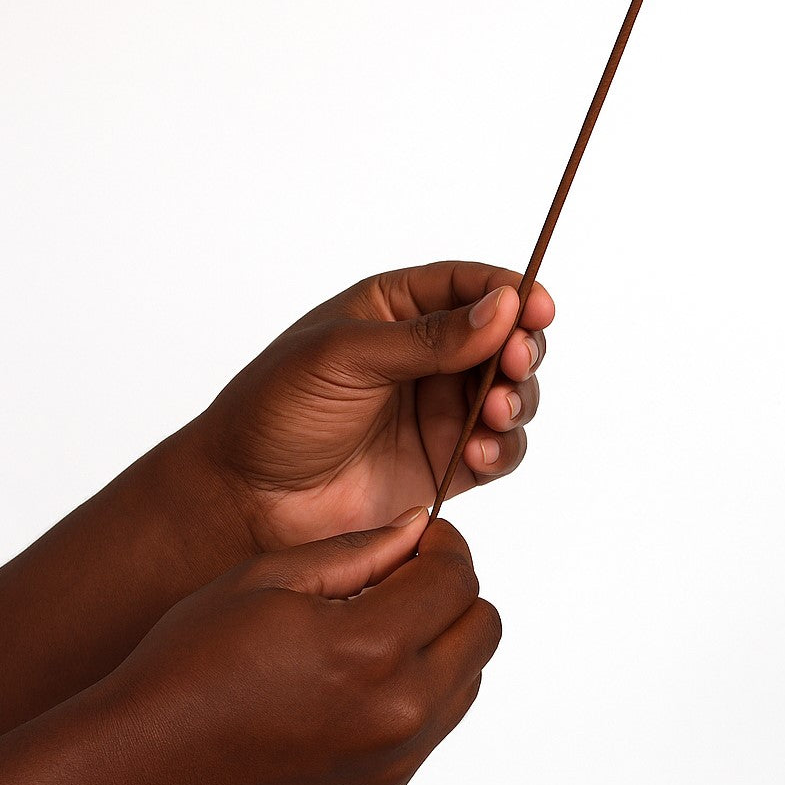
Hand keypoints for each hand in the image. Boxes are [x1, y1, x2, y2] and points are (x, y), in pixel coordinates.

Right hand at [105, 510, 500, 784]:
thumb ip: (359, 550)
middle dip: (453, 590)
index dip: (445, 544)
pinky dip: (419, 691)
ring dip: (442, 642)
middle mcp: (398, 712)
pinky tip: (360, 678)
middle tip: (405, 578)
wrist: (145, 765)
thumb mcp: (270, 578)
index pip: (457, 578)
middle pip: (483, 629)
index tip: (422, 537)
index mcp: (371, 648)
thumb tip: (416, 526)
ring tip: (379, 628)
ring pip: (469, 680)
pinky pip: (435, 727)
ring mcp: (394, 761)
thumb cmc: (193, 661)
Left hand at [200, 261, 553, 548]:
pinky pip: (497, 449)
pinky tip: (479, 451)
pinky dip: (502, 447)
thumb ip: (428, 338)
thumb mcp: (345, 356)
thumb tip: (503, 309)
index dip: (510, 292)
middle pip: (503, 339)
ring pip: (510, 394)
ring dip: (518, 398)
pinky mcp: (446, 464)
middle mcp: (424, 357)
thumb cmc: (276, 412)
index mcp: (393, 311)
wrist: (246, 499)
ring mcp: (436, 412)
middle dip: (521, 347)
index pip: (466, 285)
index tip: (538, 306)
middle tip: (517, 361)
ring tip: (494, 410)